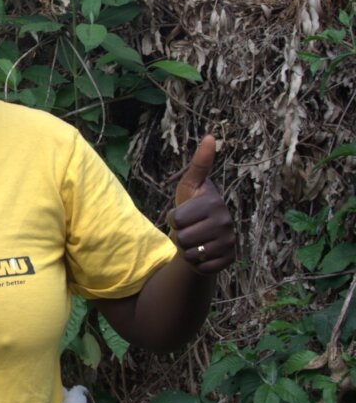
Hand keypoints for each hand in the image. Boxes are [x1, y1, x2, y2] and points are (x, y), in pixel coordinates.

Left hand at [169, 135, 235, 273]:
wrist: (206, 237)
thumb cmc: (193, 207)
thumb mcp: (190, 186)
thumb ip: (199, 164)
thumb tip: (210, 136)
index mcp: (214, 202)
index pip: (176, 219)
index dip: (173, 219)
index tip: (182, 214)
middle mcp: (226, 221)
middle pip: (182, 238)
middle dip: (179, 235)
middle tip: (188, 229)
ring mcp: (230, 241)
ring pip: (190, 253)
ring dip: (186, 250)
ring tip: (195, 240)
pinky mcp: (230, 259)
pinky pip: (201, 266)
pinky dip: (196, 263)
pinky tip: (203, 253)